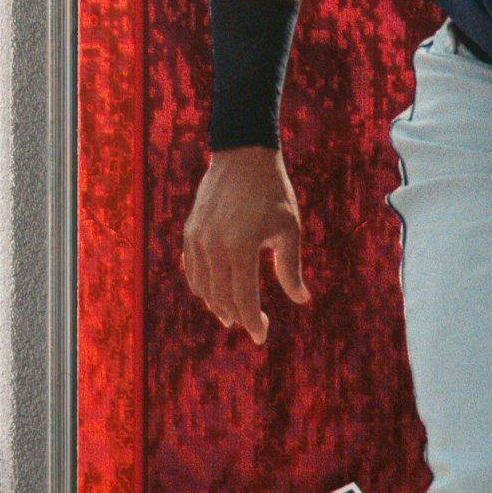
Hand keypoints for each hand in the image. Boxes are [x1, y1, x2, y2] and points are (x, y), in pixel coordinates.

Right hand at [181, 147, 310, 344]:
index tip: (262, 336)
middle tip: (255, 328)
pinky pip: (192, 270)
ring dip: (218, 306)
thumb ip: (291, 267)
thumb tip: (301, 299)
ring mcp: (198, 239)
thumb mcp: (288, 229)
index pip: (244, 298)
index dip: (253, 322)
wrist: (243, 156)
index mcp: (241, 246)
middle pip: (222, 298)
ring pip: (204, 287)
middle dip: (238, 317)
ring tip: (234, 316)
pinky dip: (202, 287)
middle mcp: (214, 246)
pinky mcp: (190, 232)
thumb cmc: (272, 192)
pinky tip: (214, 295)